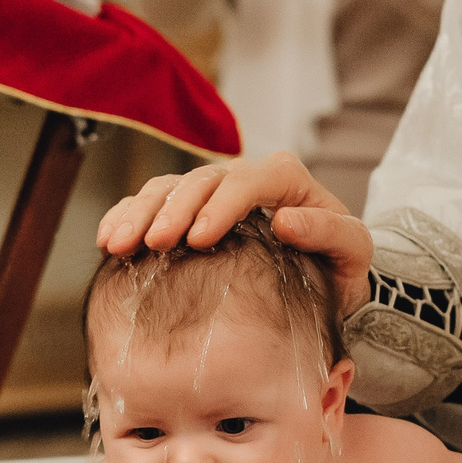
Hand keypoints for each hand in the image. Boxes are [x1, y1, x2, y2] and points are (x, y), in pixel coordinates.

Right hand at [95, 150, 374, 318]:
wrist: (326, 284)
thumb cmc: (341, 268)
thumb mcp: (354, 252)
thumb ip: (331, 232)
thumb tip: (286, 220)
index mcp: (286, 179)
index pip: (249, 180)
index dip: (220, 205)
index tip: (199, 240)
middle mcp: (245, 178)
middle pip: (200, 180)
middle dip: (171, 210)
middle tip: (150, 244)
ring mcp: (213, 193)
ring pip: (169, 186)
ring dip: (140, 212)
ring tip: (118, 244)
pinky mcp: (189, 212)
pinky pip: (151, 203)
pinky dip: (127, 215)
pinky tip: (108, 239)